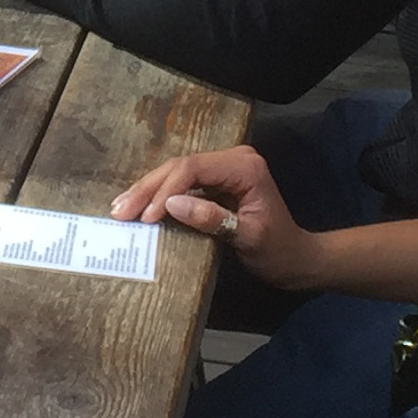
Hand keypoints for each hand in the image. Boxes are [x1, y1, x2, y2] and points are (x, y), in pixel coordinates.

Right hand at [112, 146, 326, 291]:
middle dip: (148, 189)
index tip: (146, 217)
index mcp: (245, 167)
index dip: (165, 190)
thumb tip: (171, 204)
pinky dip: (159, 195)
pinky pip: (183, 182)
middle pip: (181, 166)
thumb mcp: (247, 238)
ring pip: (177, 172)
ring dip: (148, 190)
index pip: (194, 169)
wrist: (297, 259)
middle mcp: (234, 158)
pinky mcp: (216, 180)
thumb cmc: (278, 251)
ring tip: (120, 208)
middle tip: (120, 211)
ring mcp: (224, 167)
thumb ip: (213, 219)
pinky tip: (138, 206)